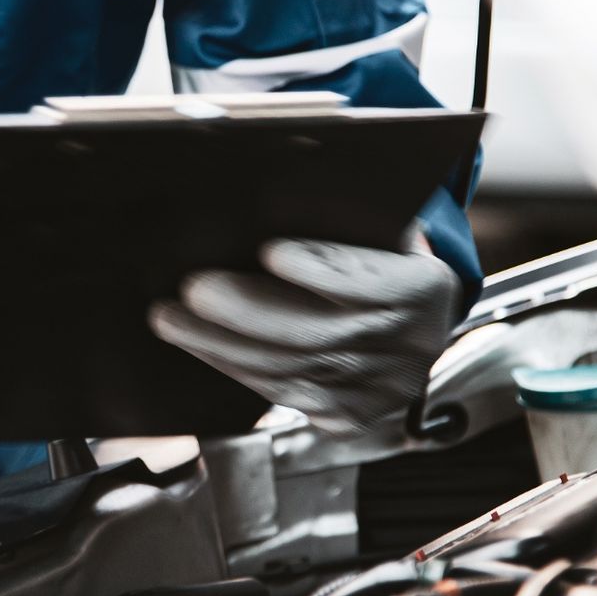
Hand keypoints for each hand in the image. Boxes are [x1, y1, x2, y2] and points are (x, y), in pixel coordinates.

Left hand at [148, 238, 459, 434]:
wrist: (415, 324)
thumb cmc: (383, 256)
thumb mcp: (383, 228)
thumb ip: (346, 216)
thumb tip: (279, 180)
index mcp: (424, 288)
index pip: (369, 280)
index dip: (319, 268)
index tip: (269, 251)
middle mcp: (407, 345)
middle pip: (316, 333)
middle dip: (246, 312)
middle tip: (194, 289)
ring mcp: (378, 388)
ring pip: (289, 369)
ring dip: (220, 345)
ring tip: (173, 319)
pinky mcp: (348, 415)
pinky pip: (281, 394)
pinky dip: (234, 367)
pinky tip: (200, 346)